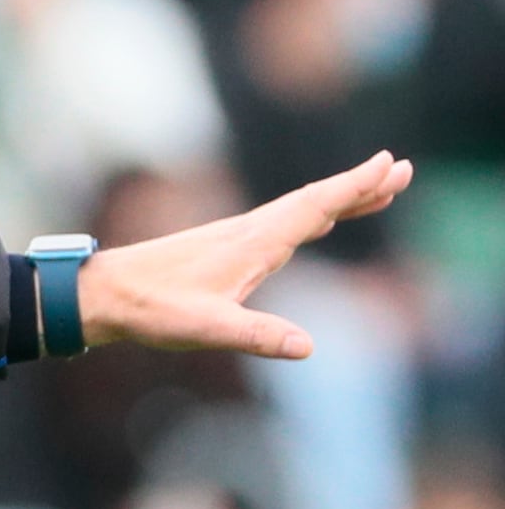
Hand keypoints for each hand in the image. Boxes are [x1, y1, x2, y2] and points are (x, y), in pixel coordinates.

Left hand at [79, 150, 413, 358]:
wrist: (105, 293)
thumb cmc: (152, 308)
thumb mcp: (207, 328)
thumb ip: (257, 335)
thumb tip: (308, 346)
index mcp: (251, 244)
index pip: (312, 208)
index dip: (352, 187)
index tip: (388, 162)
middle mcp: (247, 233)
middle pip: (313, 202)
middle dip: (359, 187)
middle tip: (402, 169)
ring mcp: (235, 238)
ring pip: (298, 211)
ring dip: (339, 200)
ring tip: (376, 192)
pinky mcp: (224, 249)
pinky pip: (281, 225)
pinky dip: (310, 217)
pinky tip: (316, 223)